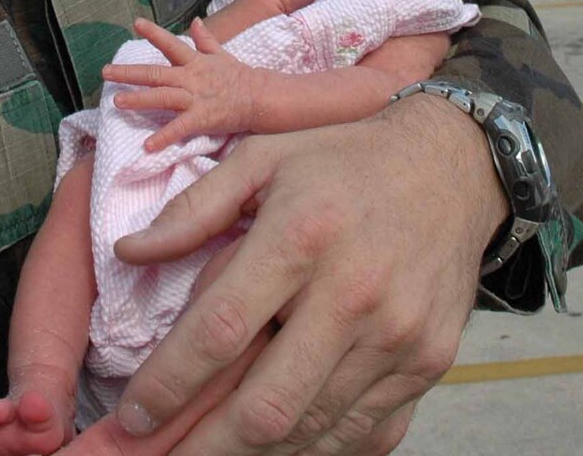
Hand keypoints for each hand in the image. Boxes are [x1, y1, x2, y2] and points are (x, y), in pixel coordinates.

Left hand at [101, 19, 269, 150]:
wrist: (261, 97)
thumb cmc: (240, 77)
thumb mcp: (222, 54)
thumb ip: (205, 39)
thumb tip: (195, 21)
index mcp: (195, 62)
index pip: (170, 44)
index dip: (153, 33)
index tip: (136, 22)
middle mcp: (191, 78)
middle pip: (155, 73)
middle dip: (129, 73)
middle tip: (105, 72)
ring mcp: (196, 98)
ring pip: (162, 97)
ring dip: (139, 100)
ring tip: (117, 103)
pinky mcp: (202, 118)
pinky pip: (180, 128)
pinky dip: (164, 137)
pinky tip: (147, 145)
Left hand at [108, 95, 505, 455]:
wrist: (453, 169)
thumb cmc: (345, 161)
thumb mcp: (263, 158)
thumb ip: (194, 209)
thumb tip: (129, 251)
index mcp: (303, 236)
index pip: (221, 331)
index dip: (168, 384)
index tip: (132, 415)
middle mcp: (355, 293)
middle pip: (267, 405)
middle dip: (205, 448)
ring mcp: (397, 337)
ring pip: (312, 430)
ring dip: (254, 455)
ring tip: (211, 455)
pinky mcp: (428, 364)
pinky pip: (362, 433)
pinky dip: (313, 449)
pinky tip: (277, 448)